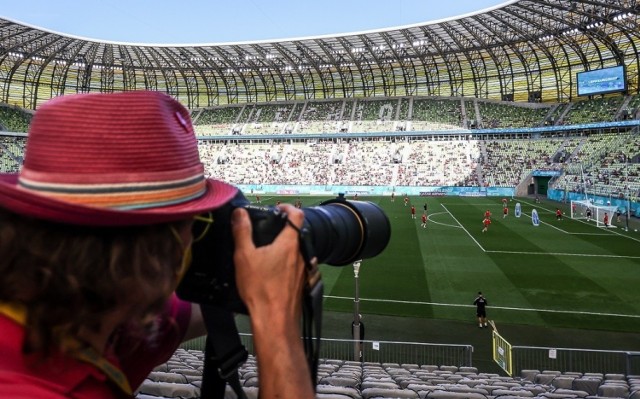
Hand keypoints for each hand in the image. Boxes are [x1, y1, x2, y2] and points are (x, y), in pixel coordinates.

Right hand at [231, 204, 313, 397]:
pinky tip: (271, 271)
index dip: (287, 207)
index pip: (297, 215)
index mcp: (290, 243)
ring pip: (296, 250)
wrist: (275, 321)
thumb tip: (240, 213)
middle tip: (266, 229)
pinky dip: (285, 263)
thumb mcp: (244, 256)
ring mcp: (303, 269)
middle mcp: (301, 254)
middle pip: (296, 232)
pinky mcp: (301, 283)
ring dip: (283, 247)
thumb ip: (242, 232)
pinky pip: (295, 266)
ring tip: (265, 251)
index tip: (277, 208)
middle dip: (282, 228)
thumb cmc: (261, 290)